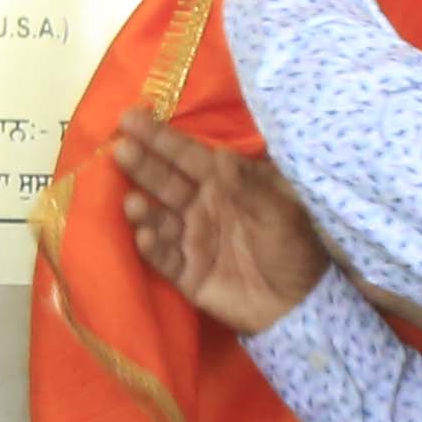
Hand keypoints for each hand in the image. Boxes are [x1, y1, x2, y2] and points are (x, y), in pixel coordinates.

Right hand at [108, 115, 331, 334]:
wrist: (301, 303)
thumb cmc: (296, 247)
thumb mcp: (283, 211)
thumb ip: (251, 187)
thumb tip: (222, 158)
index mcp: (224, 184)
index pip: (188, 156)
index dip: (161, 138)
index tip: (131, 118)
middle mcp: (201, 207)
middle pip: (166, 182)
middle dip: (143, 166)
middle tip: (120, 149)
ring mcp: (192, 240)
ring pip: (160, 219)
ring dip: (143, 210)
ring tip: (132, 202)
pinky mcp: (187, 274)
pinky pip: (164, 259)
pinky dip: (153, 248)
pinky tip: (144, 236)